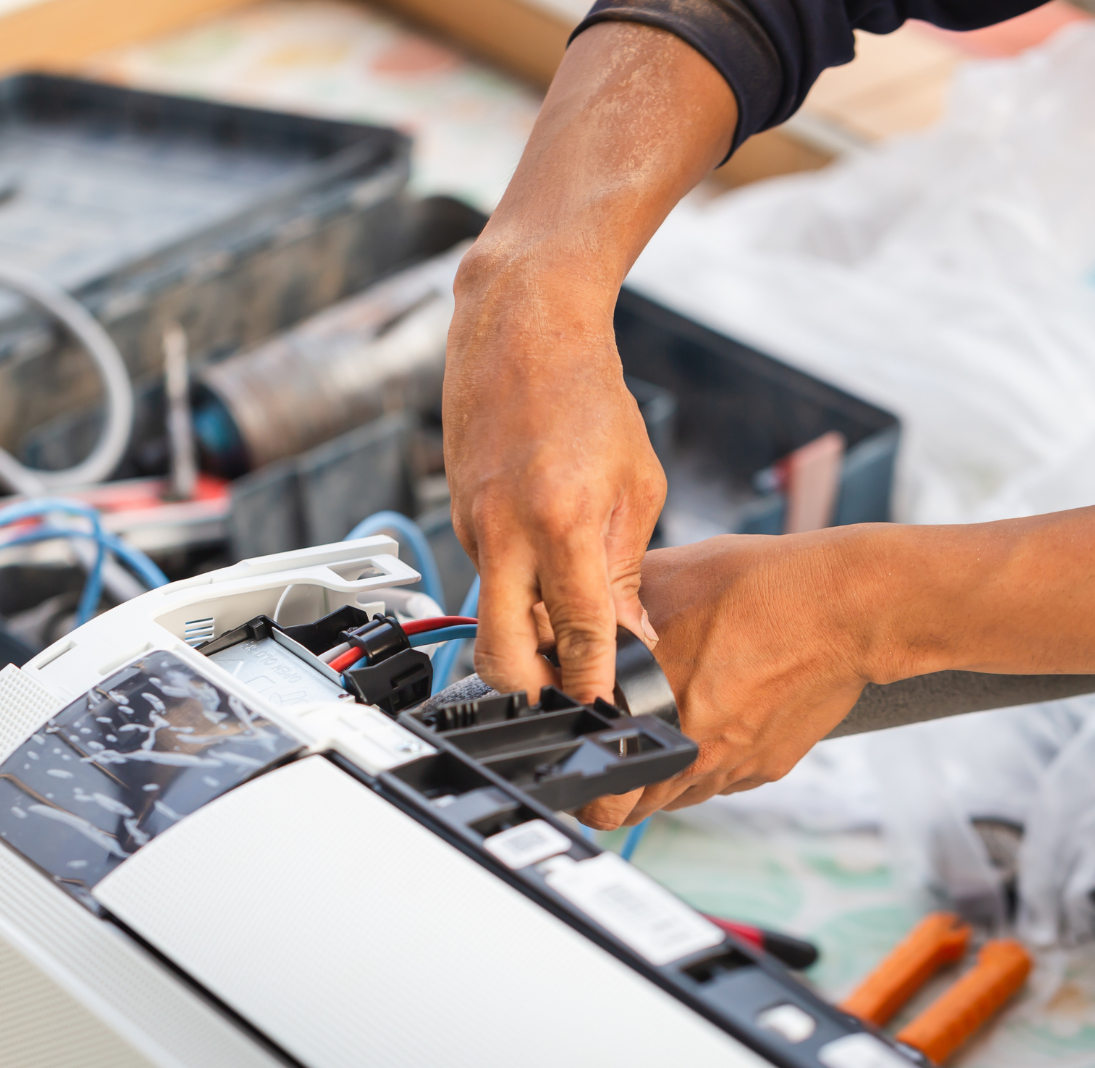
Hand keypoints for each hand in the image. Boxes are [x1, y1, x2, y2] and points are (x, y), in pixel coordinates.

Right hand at [444, 268, 664, 701]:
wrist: (520, 328)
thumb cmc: (587, 394)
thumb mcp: (636, 484)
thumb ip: (627, 568)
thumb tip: (629, 636)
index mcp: (561, 522)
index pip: (576, 632)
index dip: (593, 683)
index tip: (608, 713)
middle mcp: (504, 532)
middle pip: (499, 655)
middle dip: (531, 692)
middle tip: (569, 698)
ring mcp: (471, 527)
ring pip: (492, 617)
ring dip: (527, 637)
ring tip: (571, 632)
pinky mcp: (458, 519)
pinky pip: (487, 578)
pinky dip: (517, 591)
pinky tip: (548, 573)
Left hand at [575, 534, 868, 827]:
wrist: (845, 607)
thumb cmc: (761, 588)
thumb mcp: (665, 579)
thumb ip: (612, 608)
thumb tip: (570, 611)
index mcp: (655, 714)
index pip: (601, 787)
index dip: (584, 778)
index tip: (581, 763)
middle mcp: (694, 754)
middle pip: (635, 808)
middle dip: (617, 789)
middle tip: (613, 755)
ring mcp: (734, 767)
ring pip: (679, 798)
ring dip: (662, 778)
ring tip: (662, 733)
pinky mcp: (767, 766)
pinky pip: (723, 779)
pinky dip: (709, 762)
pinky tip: (713, 719)